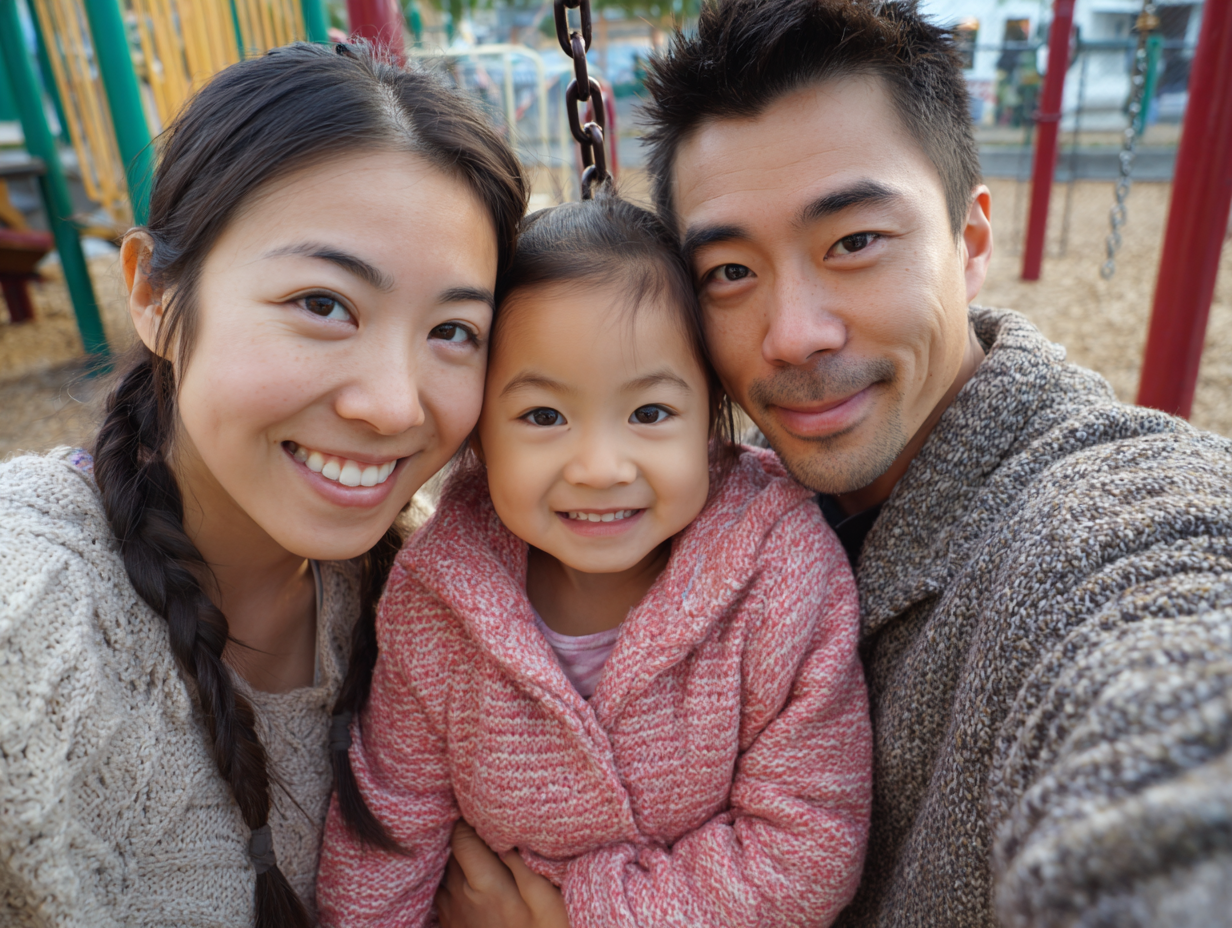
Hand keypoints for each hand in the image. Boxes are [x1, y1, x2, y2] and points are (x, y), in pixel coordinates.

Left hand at [436, 820, 568, 927]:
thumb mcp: (545, 901)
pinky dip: (451, 877)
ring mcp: (453, 912)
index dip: (469, 816)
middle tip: (480, 817)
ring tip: (476, 845)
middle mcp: (461, 895)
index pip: (461, 836)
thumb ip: (524, 865)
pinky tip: (469, 874)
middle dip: (463, 832)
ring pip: (443, 869)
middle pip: (450, 849)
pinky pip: (442, 890)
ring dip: (455, 855)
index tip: (483, 807)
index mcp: (484, 884)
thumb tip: (507, 834)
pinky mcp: (451, 925)